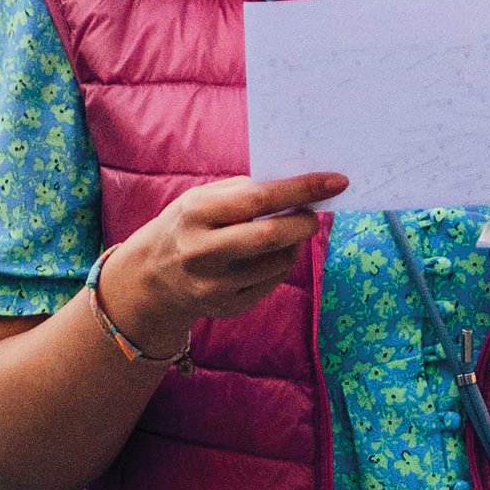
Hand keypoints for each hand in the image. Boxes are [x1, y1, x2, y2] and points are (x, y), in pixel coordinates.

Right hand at [96, 172, 347, 358]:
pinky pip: (272, 282)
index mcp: (196, 213)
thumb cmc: (189, 225)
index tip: (337, 181)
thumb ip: (245, 191)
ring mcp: (214, 284)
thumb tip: (301, 188)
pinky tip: (268, 256)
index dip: (302, 189)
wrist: (152, 277)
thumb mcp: (203, 198)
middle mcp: (202, 251)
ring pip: (278, 262)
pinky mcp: (227, 307)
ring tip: (286, 234)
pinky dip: (281, 265)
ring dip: (294, 245)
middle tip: (314, 216)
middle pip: (270, 237)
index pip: (259, 198)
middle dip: (304, 224)